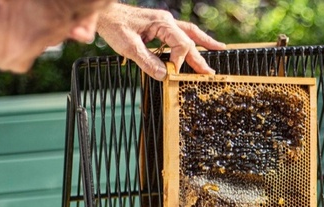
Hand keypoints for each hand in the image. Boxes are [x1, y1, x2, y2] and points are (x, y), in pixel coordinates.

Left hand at [97, 3, 225, 80]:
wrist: (104, 14)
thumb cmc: (114, 26)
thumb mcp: (128, 47)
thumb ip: (147, 61)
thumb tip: (163, 75)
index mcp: (162, 23)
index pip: (181, 44)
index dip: (179, 62)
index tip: (172, 74)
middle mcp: (166, 21)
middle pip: (190, 39)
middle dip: (200, 57)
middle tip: (210, 73)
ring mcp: (164, 23)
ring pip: (189, 33)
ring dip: (203, 44)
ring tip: (218, 50)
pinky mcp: (159, 27)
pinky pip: (180, 34)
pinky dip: (192, 40)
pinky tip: (198, 46)